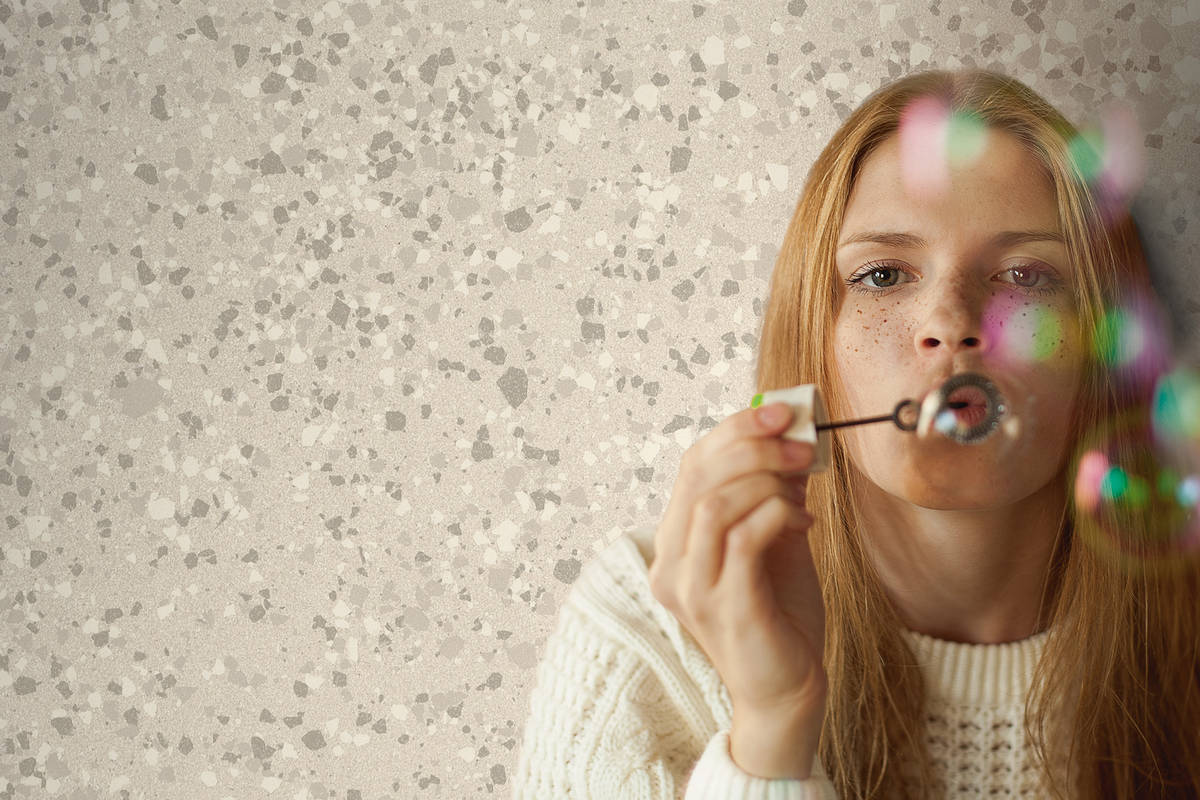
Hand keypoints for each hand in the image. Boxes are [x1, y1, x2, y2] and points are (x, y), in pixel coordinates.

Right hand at [648, 401, 827, 772]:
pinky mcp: (723, 607)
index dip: (734, 430)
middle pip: (697, 476)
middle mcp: (669, 563)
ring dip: (767, 480)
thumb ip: (773, 494)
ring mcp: (690, 588)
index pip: (691, 466)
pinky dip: (776, 514)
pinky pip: (742, 540)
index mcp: (674, 543)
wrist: (789, 690)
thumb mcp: (776, 540)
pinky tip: (804, 520)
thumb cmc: (781, 615)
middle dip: (753, 445)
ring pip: (713, 504)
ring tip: (805, 485)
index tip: (783, 410)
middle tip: (803, 439)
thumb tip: (791, 438)